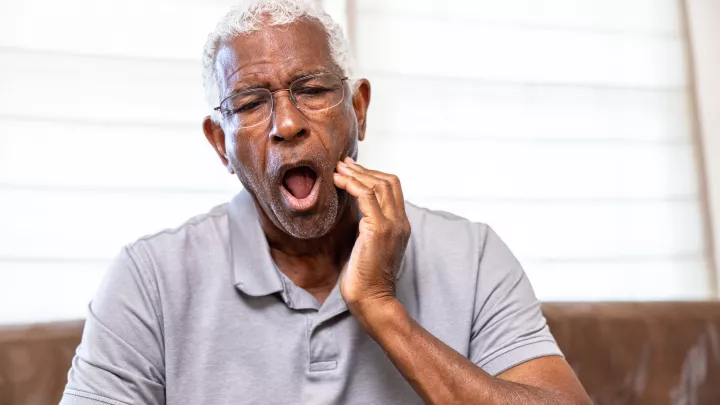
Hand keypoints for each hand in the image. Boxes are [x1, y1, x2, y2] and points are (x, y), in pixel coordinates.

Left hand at [333, 157, 410, 319]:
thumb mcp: (369, 247)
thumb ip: (368, 228)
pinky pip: (366, 196)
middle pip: (388, 181)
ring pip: (378, 185)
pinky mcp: (378, 230)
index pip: (393, 189)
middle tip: (342, 163)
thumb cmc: (366, 280)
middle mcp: (400, 222)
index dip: (373, 175)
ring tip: (336, 167)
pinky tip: (336, 180)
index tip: (352, 170)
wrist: (372, 301)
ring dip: (355, 173)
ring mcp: (392, 225)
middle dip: (364, 169)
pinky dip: (351, 184)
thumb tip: (353, 214)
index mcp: (401, 226)